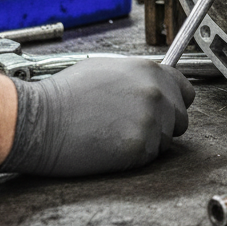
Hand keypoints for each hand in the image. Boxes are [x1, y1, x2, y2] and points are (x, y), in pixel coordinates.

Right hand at [0, 58, 194, 176]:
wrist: (41, 120)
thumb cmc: (66, 95)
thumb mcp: (108, 68)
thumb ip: (138, 76)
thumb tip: (154, 83)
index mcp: (151, 71)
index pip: (186, 92)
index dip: (174, 103)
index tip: (163, 110)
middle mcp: (157, 93)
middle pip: (179, 119)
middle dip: (161, 125)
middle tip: (130, 126)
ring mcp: (150, 120)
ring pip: (166, 141)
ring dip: (147, 142)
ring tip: (115, 134)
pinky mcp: (140, 147)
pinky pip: (149, 157)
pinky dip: (134, 157)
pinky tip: (110, 146)